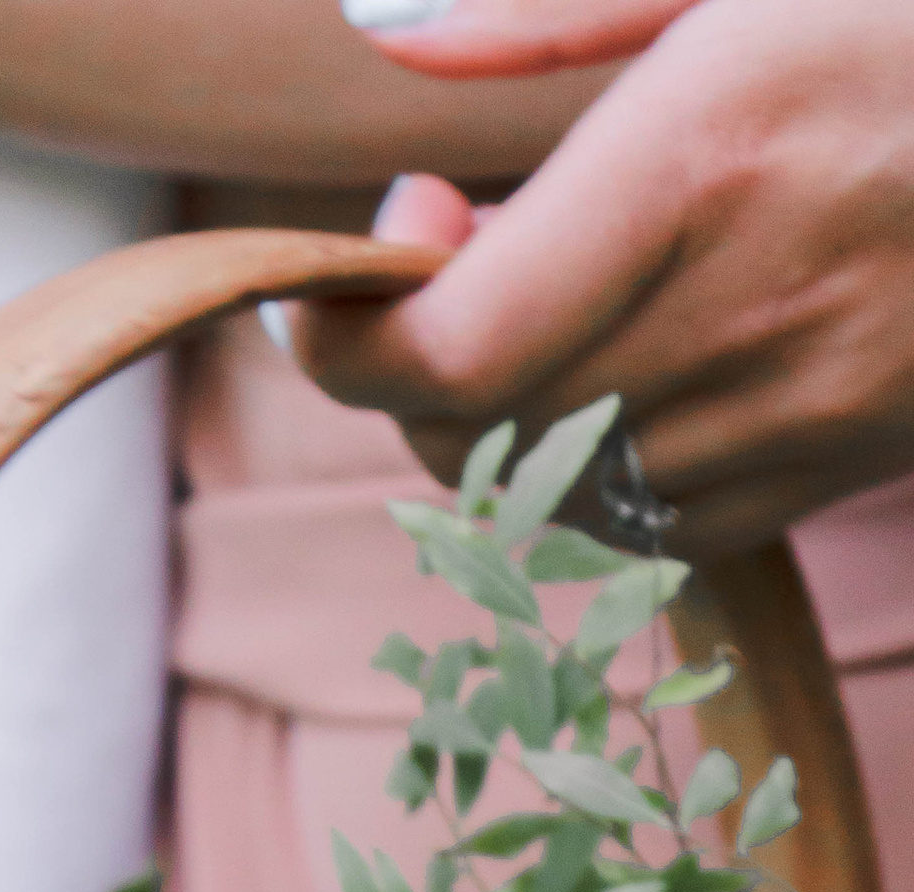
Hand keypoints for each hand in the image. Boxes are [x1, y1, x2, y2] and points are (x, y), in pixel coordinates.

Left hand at [296, 0, 913, 555]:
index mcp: (708, 158)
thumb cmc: (909, 9)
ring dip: (498, 417)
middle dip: (415, 359)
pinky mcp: (843, 459)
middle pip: (479, 434)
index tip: (369, 249)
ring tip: (551, 286)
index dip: (351, 336)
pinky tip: (629, 356)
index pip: (449, 347)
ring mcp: (803, 402)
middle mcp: (748, 306)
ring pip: (555, 493)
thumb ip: (554, 3)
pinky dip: (593, 465)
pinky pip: (653, 523)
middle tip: (463, 235)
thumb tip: (381, 32)